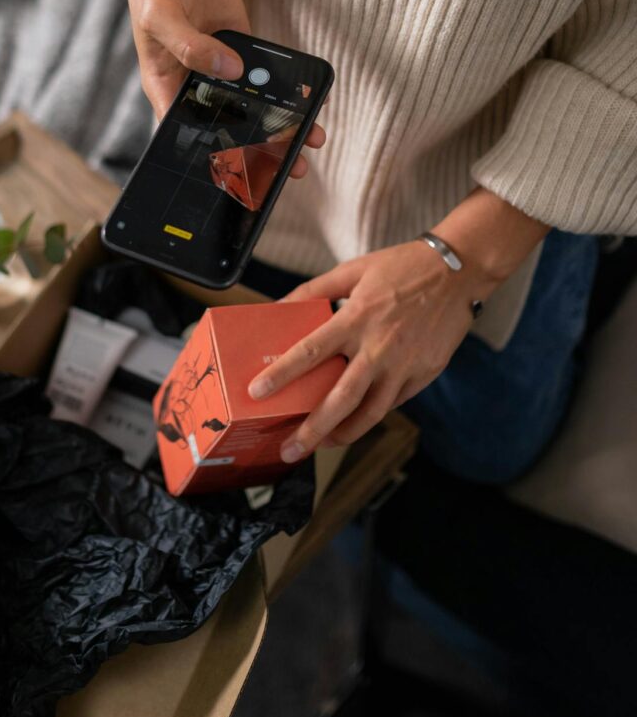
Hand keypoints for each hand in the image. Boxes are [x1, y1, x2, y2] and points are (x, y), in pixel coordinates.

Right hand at [100, 0, 324, 175]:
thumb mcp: (161, 14)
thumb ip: (191, 46)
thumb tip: (229, 71)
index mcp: (166, 86)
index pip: (187, 133)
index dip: (210, 158)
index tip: (238, 178)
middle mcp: (196, 84)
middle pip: (228, 126)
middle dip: (258, 149)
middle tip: (287, 169)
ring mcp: (222, 66)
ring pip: (253, 106)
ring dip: (280, 124)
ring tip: (310, 141)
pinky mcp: (243, 47)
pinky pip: (268, 75)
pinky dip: (287, 90)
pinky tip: (308, 102)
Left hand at [248, 241, 477, 460]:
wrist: (459, 273)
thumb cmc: (403, 267)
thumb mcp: (354, 269)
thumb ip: (315, 289)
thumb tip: (280, 305)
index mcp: (357, 317)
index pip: (311, 352)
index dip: (283, 374)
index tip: (257, 392)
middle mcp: (379, 347)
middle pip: (341, 399)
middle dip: (312, 430)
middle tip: (289, 450)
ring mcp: (404, 366)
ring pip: (370, 413)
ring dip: (343, 434)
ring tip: (321, 445)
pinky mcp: (423, 375)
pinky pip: (393, 402)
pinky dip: (371, 415)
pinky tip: (355, 421)